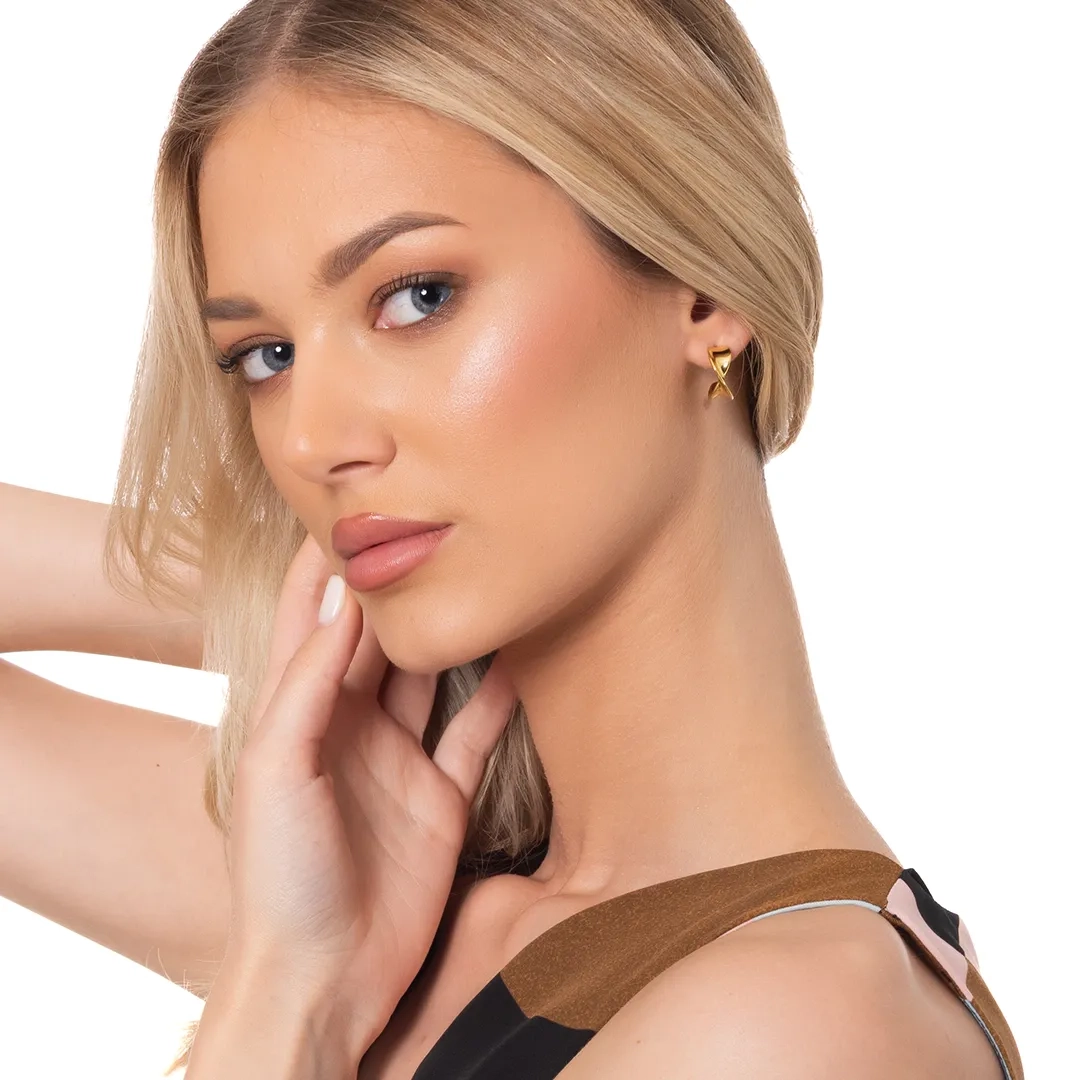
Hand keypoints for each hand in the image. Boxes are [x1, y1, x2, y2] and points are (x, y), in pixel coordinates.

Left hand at [222, 533, 516, 1041]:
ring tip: (483, 578)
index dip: (324, 565)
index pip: (310, 621)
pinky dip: (499, 696)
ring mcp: (399, 760)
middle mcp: (350, 728)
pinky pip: (476, 734)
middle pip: (378, 639)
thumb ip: (309, 684)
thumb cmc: (278, 878)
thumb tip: (342, 601)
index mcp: (298, 716)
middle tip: (434, 525)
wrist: (322, 977)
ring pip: (431, 677)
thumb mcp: (276, 769)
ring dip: (453, 633)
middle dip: (400, 586)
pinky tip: (520, 655)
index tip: (349, 508)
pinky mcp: (440, 797)